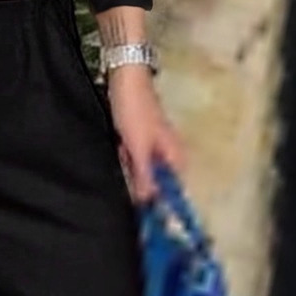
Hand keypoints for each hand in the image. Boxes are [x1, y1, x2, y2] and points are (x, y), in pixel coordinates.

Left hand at [95, 7, 185, 204]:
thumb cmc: (135, 111)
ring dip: (131, 170)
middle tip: (131, 181)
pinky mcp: (140, 139)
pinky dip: (125, 157)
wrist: (125, 76)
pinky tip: (119, 150)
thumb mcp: (138, 148)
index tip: (148, 219)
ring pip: (143, 170)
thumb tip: (148, 202)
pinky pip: (132, 157)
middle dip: (141, 186)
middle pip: (158, 183)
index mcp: (176, 156)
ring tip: (124, 157)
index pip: (174, 191)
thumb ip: (144, 176)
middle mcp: (169, 153)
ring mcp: (154, 145)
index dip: (163, 206)